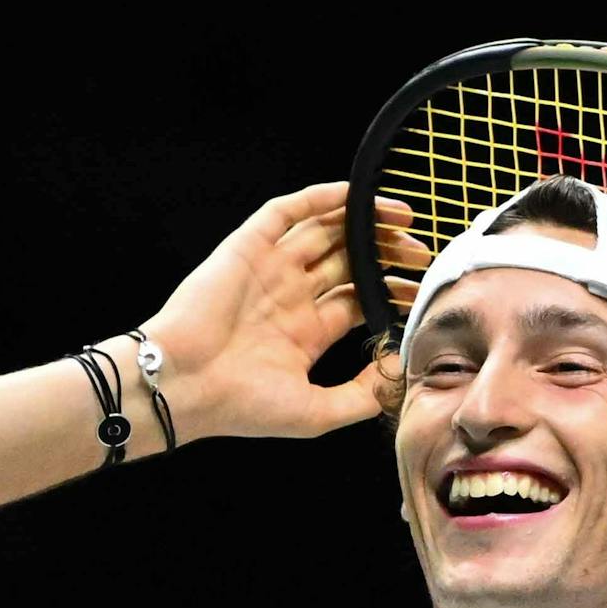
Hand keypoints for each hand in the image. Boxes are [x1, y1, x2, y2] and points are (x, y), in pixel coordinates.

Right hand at [134, 183, 431, 442]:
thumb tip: (400, 366)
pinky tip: (353, 195)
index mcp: (305, 332)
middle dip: (385, 255)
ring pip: (324, 232)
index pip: (359, 300)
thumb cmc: (241, 406)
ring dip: (362, 221)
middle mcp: (289, 296)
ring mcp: (268, 270)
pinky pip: (287, 213)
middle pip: (348, 262)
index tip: (422, 290)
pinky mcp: (246, 248)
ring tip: (402, 219)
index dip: (391, 291)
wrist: (184, 385)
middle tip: (420, 252)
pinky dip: (319, 199)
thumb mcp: (317, 412)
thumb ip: (362, 393)